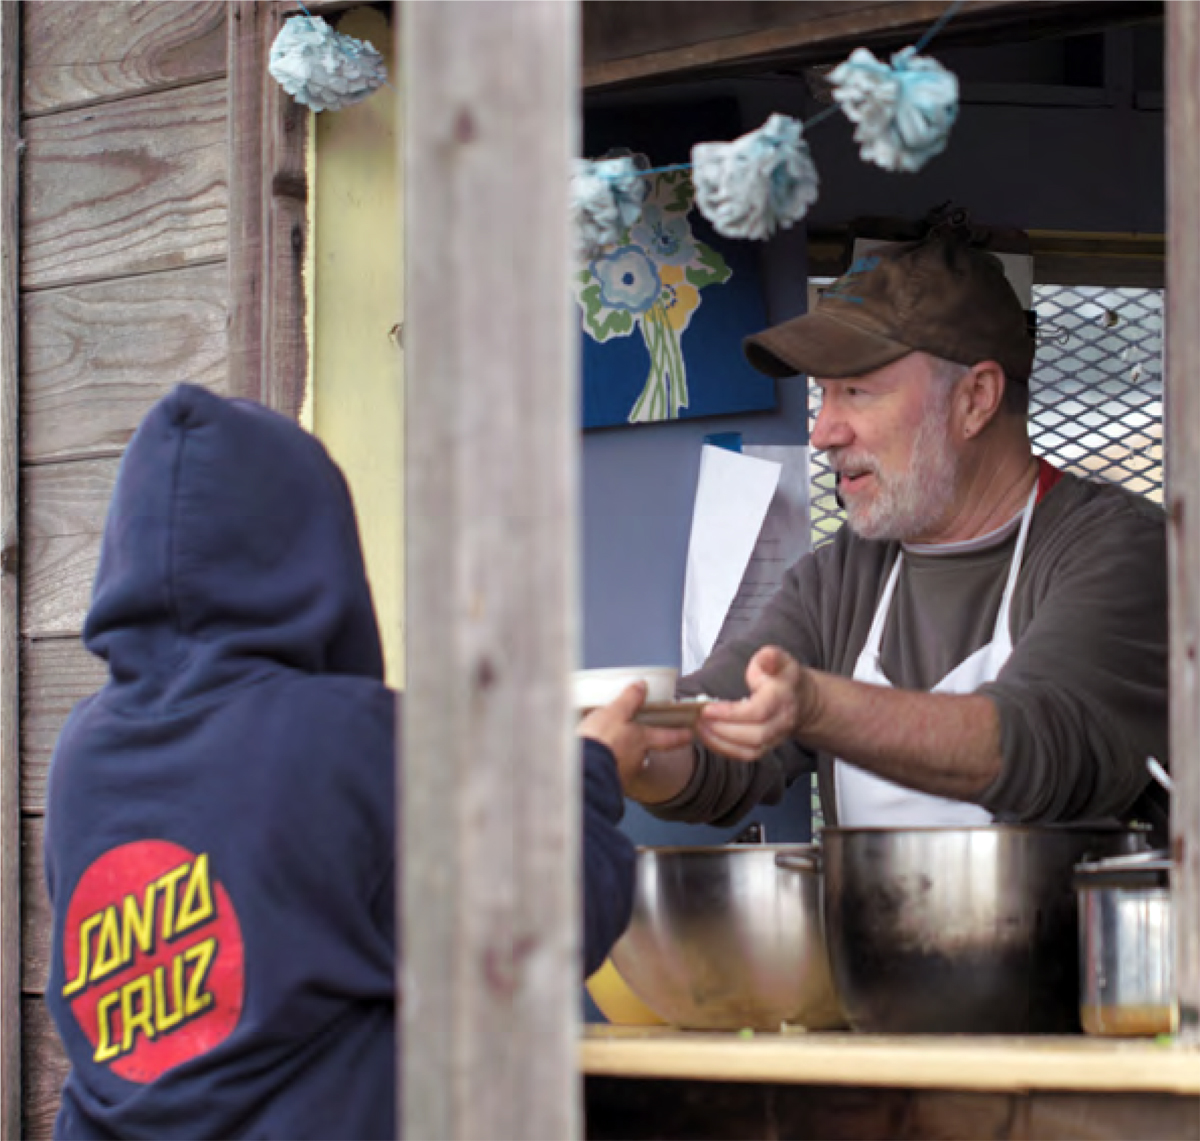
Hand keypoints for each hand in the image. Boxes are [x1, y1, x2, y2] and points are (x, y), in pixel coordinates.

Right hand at [578, 681, 693, 786]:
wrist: (582, 770)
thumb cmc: (599, 741)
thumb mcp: (614, 712)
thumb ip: (628, 700)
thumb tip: (641, 687)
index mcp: (642, 740)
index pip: (668, 737)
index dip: (679, 735)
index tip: (689, 735)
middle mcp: (636, 760)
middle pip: (644, 753)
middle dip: (640, 747)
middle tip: (632, 740)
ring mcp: (623, 774)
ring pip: (626, 763)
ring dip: (618, 756)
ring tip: (604, 747)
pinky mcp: (606, 783)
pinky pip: (608, 772)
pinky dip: (604, 764)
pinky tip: (593, 758)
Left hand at [696, 645, 812, 761]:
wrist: (801, 699)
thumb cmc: (783, 677)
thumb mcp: (780, 659)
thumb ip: (771, 656)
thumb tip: (765, 658)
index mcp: (782, 697)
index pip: (758, 711)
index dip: (731, 713)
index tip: (707, 709)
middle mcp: (781, 721)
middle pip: (754, 735)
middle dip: (722, 729)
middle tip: (698, 719)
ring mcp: (775, 737)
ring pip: (749, 749)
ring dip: (721, 741)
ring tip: (699, 728)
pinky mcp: (766, 746)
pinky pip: (746, 755)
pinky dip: (725, 749)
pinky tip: (708, 737)